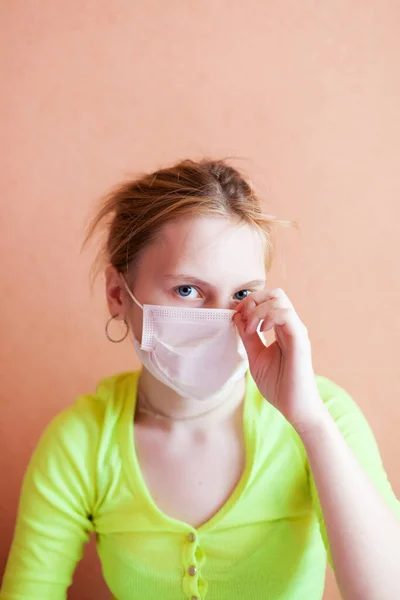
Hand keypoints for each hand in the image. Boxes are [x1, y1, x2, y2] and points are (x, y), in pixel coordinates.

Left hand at [234, 288, 325, 429]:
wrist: (294, 407)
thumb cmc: (278, 385)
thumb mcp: (255, 357)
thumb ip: (247, 337)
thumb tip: (236, 317)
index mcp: (282, 329)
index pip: (268, 300)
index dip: (249, 303)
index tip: (237, 318)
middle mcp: (291, 326)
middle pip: (275, 293)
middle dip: (253, 300)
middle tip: (243, 319)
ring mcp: (296, 331)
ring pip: (279, 299)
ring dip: (258, 310)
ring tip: (251, 328)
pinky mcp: (299, 340)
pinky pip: (285, 314)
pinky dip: (268, 317)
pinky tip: (260, 331)